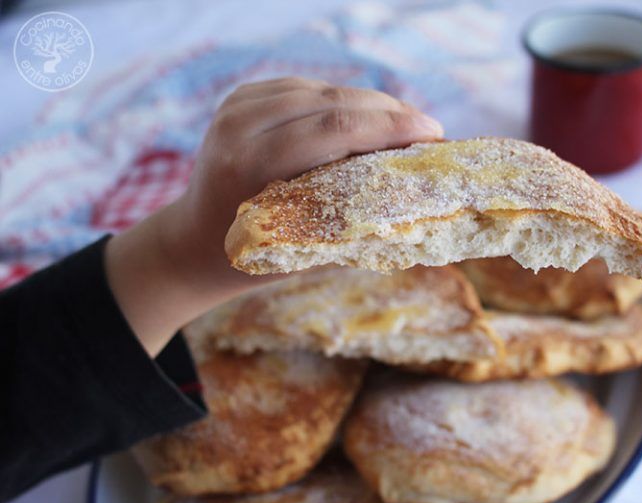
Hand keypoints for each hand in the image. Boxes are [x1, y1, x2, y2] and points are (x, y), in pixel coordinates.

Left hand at [105, 77, 443, 355]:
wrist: (192, 240)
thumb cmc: (249, 258)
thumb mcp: (297, 248)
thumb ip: (345, 222)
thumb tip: (414, 207)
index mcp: (249, 163)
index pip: (333, 129)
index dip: (389, 126)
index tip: (433, 133)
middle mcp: (239, 125)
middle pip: (332, 102)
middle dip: (389, 111)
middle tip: (430, 129)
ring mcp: (237, 105)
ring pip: (323, 90)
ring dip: (371, 104)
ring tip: (407, 124)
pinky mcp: (242, 97)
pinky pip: (307, 89)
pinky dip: (343, 102)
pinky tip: (370, 116)